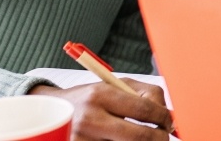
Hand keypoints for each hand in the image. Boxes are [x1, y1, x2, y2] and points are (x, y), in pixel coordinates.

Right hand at [29, 80, 171, 140]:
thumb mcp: (114, 85)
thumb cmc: (90, 98)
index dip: (164, 118)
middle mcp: (90, 119)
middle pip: (139, 137)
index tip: (169, 122)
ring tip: (140, 137)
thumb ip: (145, 94)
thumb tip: (169, 115)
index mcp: (101, 96)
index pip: (145, 109)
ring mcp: (83, 139)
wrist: (50, 112)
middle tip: (163, 137)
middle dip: (159, 138)